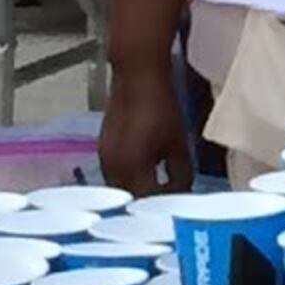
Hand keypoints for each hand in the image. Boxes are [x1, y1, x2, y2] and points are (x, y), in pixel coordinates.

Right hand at [97, 67, 191, 196]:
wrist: (136, 78)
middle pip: (130, 200)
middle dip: (150, 204)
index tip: (180, 205)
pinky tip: (145, 176)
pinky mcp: (102, 151)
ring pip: (120, 190)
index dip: (165, 205)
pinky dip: (129, 182)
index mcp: (132, 168)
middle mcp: (112, 170)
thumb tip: (181, 192)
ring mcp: (103, 161)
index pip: (147, 201)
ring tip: (159, 190)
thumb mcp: (179, 143)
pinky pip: (114, 176)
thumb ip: (181, 173)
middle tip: (170, 201)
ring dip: (137, 194)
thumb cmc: (161, 108)